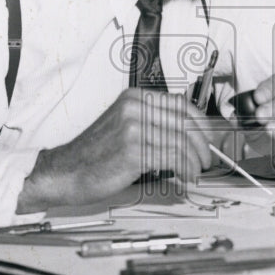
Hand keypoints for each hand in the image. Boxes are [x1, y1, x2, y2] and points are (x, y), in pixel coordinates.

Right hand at [16, 88, 220, 210]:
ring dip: (196, 160)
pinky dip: (186, 169)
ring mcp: (133, 127)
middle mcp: (134, 107)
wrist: (64, 173)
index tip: (210, 139)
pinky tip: (185, 176)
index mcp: (133, 98)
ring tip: (196, 172)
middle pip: (186, 122)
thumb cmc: (93, 156)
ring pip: (182, 141)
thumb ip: (152, 124)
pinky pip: (173, 157)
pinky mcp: (133, 150)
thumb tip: (189, 136)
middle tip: (208, 159)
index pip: (181, 104)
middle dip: (204, 144)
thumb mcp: (123, 128)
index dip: (202, 124)